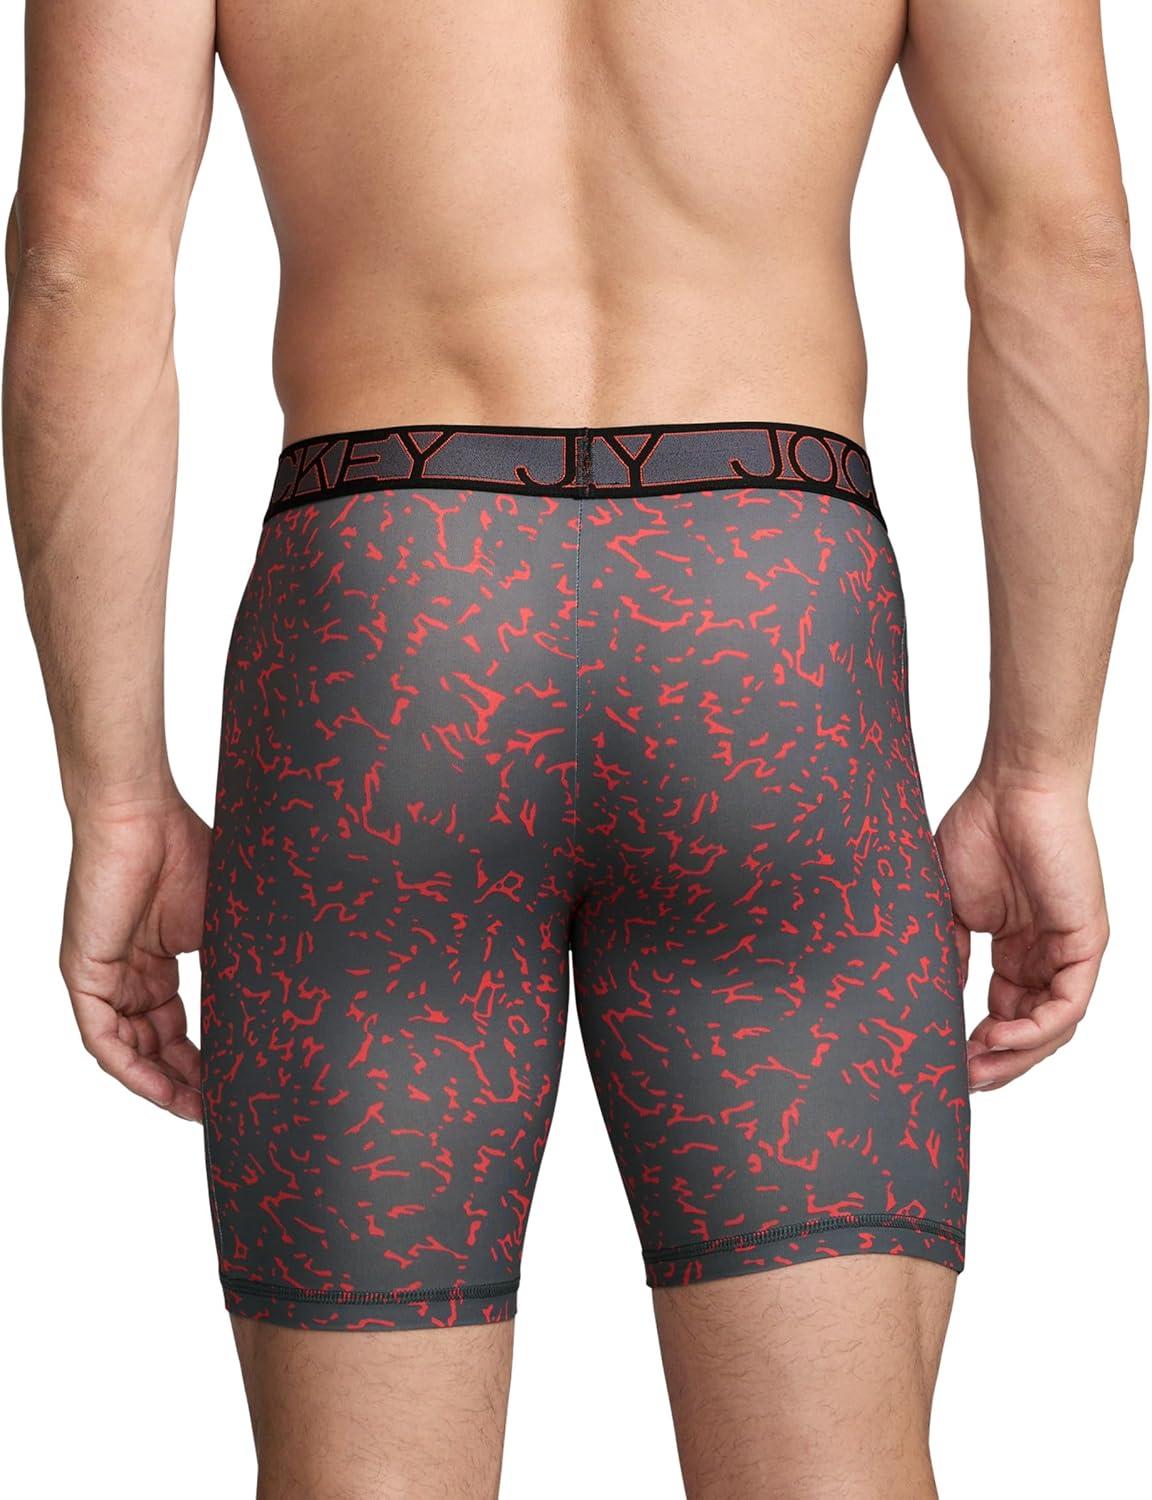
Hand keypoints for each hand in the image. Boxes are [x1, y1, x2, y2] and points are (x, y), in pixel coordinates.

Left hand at [60, 790, 210, 1120]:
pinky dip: (132, 1067)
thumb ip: (233, 967)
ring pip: (128, 1049)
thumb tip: (277, 1007)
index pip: (177, 1026)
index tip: (235, 1082)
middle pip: (153, 1045)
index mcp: (158, 960)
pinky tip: (162, 1087)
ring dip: (161, 1082)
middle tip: (219, 1105)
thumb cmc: (185, 849)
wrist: (141, 815)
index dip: (204, 1059)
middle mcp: (128, 973)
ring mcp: (104, 975)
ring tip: (198, 1105)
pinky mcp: (85, 973)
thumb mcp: (222, 924)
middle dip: (186, 1080)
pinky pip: (103, 1037)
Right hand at [935, 773, 1108, 1091]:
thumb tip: (936, 1001)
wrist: (1011, 788)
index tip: (945, 1062)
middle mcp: (1045, 956)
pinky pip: (1068, 1004)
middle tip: (962, 1081)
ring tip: (978, 1067)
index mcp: (1015, 949)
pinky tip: (1002, 1037)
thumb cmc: (978, 830)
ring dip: (1017, 1055)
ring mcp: (1068, 950)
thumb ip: (950, 956)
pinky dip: (1037, 1029)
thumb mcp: (949, 909)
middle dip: (998, 1062)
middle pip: (1030, 1030)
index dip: (977, 1044)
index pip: (1003, 1014)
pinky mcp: (1086, 941)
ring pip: (1053, 1027)